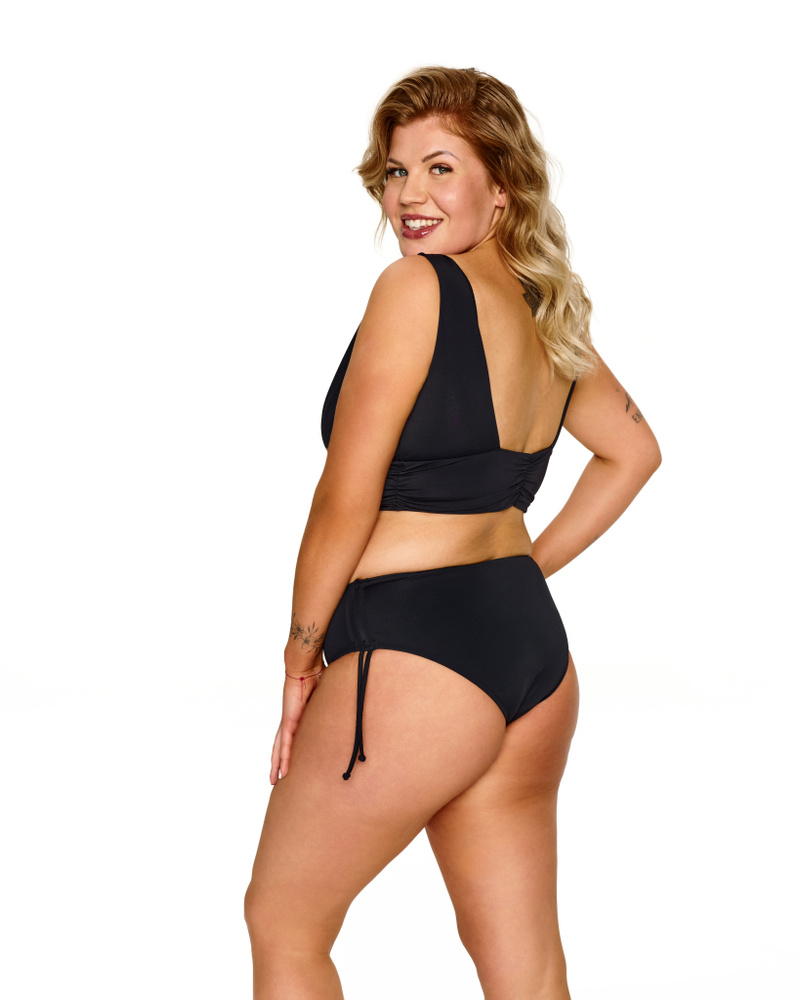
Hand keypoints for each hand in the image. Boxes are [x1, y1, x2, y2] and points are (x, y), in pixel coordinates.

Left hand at [269, 664, 323, 784]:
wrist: (305, 667)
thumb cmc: (315, 675)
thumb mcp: (326, 697)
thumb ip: (332, 705)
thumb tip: (348, 707)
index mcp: (299, 717)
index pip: (292, 738)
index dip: (289, 751)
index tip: (291, 762)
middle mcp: (290, 721)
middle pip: (281, 747)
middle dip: (278, 762)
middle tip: (276, 779)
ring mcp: (288, 722)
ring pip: (280, 749)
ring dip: (277, 764)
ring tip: (275, 780)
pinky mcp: (288, 721)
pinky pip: (285, 743)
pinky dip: (283, 757)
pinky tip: (282, 769)